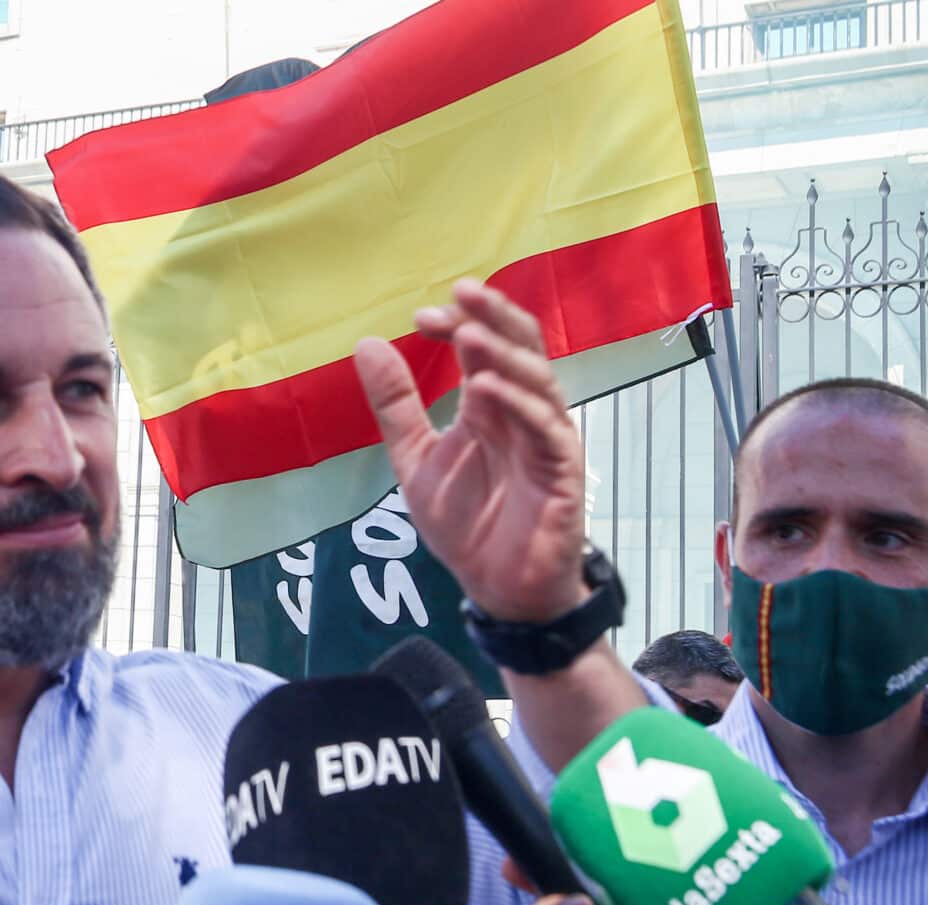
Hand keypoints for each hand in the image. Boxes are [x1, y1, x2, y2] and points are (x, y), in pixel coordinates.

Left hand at [354, 279, 589, 624]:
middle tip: (459, 293)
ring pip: (536, 377)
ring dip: (502, 353)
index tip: (419, 318)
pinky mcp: (561, 468)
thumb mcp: (416, 459)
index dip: (457, 323)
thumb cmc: (468, 524)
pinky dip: (517, 403)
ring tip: (467, 335)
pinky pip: (545, 426)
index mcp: (492, 403)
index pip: (483, 344)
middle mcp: (524, 410)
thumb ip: (396, 406)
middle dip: (492, 315)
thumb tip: (366, 344)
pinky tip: (484, 389)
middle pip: (520, 344)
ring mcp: (547, 436)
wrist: (498, 587)